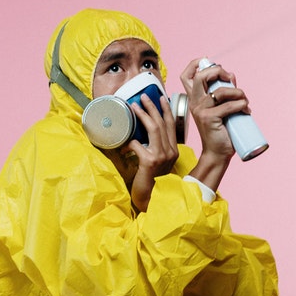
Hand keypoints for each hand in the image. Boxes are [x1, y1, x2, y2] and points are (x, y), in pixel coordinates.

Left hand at [127, 94, 178, 211]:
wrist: (152, 199)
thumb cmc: (151, 181)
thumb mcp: (158, 162)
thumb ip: (155, 148)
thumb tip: (142, 133)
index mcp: (174, 151)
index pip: (172, 125)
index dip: (166, 110)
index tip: (160, 98)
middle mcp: (171, 152)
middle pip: (162, 123)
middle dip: (152, 107)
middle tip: (143, 97)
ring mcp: (161, 156)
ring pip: (153, 128)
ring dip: (142, 115)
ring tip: (133, 106)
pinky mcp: (150, 161)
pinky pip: (137, 144)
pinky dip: (128, 143)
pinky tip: (122, 146)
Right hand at [180, 58, 250, 191]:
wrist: (217, 153)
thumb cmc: (220, 130)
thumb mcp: (220, 107)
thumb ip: (223, 92)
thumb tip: (232, 76)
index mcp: (195, 98)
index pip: (186, 75)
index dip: (196, 64)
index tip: (211, 62)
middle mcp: (195, 102)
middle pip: (200, 76)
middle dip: (218, 72)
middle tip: (230, 79)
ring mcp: (200, 110)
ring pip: (220, 91)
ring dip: (238, 92)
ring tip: (244, 101)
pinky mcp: (209, 118)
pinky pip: (229, 106)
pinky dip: (241, 105)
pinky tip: (246, 110)